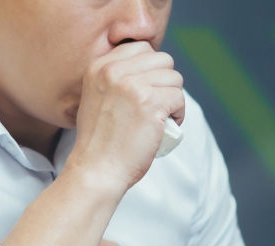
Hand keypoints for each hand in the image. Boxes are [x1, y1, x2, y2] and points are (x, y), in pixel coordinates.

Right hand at [64, 41, 184, 195]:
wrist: (96, 170)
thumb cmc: (99, 141)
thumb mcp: (96, 97)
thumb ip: (116, 78)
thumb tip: (149, 70)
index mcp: (99, 67)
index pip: (141, 47)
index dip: (152, 69)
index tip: (148, 91)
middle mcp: (114, 71)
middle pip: (162, 59)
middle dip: (165, 82)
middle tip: (158, 105)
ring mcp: (133, 86)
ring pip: (174, 78)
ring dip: (173, 98)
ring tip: (163, 117)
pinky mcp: (151, 104)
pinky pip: (179, 97)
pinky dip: (179, 113)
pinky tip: (167, 125)